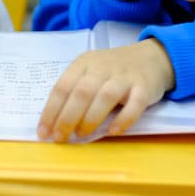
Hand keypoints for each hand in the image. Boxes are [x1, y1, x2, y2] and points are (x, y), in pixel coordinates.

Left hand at [37, 38, 174, 142]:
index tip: (43, 132)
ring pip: (106, 96)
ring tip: (82, 135)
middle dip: (67, 117)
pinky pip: (135, 104)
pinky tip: (113, 131)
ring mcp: (124, 77)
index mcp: (84, 63)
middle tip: (61, 138)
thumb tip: (55, 124)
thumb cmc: (113, 70)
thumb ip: (75, 91)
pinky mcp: (144, 87)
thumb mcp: (90, 71)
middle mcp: (103, 68)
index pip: (62, 87)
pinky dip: (123, 119)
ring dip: (91, 118)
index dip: (51, 111)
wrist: (151, 57)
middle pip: (82, 92)